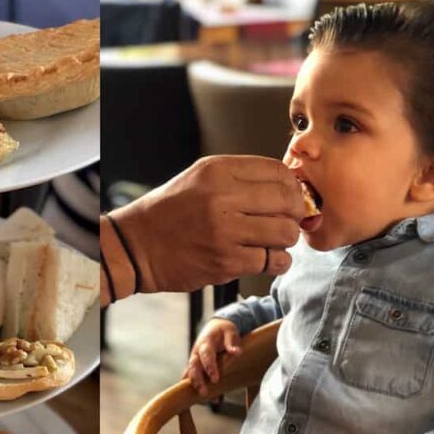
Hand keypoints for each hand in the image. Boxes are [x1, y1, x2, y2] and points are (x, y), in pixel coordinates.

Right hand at [110, 156, 305, 293]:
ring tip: (273, 241)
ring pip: (285, 233)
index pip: (278, 171)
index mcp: (217, 171)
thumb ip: (240, 177)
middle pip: (287, 200)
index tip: (290, 197)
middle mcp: (222, 197)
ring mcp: (224, 231)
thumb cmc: (171, 212)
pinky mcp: (225, 262)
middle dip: (295, 213)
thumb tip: (287, 185)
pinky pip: (273, 260)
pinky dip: (276, 262)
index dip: (292, 185)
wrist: (137, 246)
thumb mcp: (199, 178)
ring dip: (286, 240)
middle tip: (288, 220)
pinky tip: (266, 258)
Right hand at [184, 318, 241, 395]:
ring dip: (196, 386)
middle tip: (203, 393)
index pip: (205, 356)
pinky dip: (202, 389)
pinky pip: (196, 379)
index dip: (209, 368)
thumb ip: (232, 341)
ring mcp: (195, 361)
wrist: (216, 327)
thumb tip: (237, 352)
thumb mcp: (230, 331)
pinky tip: (216, 399)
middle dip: (197, 381)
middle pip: (193, 367)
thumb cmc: (224, 330)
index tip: (215, 379)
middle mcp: (196, 353)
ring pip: (191, 375)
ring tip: (205, 398)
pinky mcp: (198, 368)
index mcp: (205, 343)